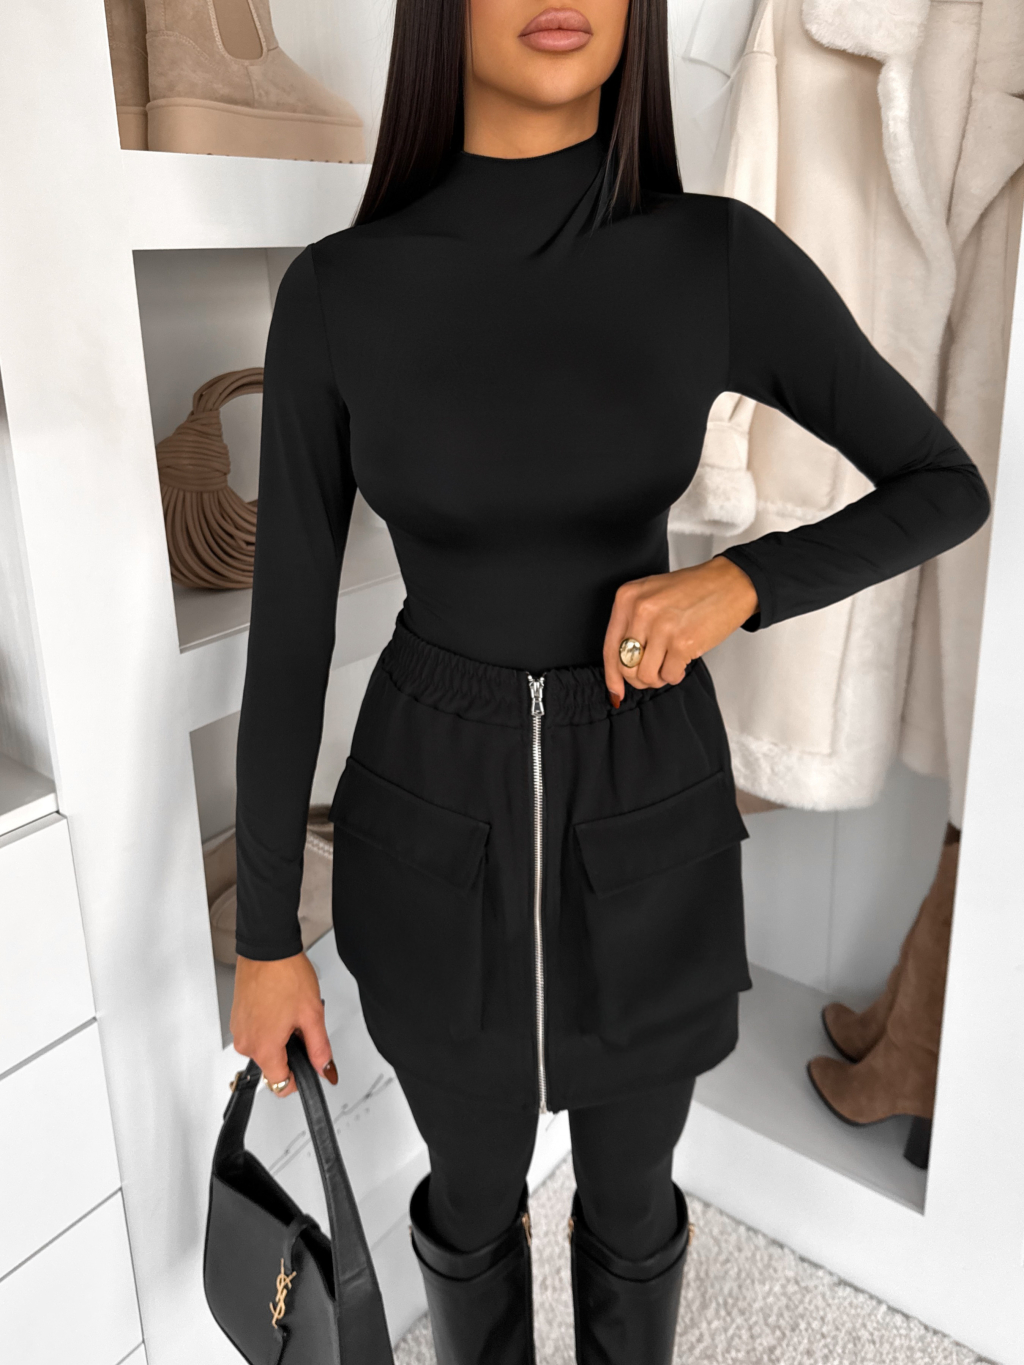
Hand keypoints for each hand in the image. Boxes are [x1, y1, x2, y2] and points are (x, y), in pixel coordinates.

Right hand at [230, 952, 337, 1097]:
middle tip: (302, 1026)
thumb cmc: (285, 974)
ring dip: (280, 1037)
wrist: (267, 948)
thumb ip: (320, 1048)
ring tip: (290, 1011)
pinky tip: (279, 1005)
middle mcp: (245, 1042)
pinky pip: (256, 1032)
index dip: (299, 1078)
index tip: (309, 1064)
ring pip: (264, 1047)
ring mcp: (239, 1029)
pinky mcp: (237, 1017)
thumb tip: (325, 1069)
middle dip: (291, 1052)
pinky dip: (269, 1025)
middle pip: (272, 1065)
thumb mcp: (312, 1014)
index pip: (279, 1085)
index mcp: (263, 1047)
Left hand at [604, 555, 757, 702]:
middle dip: (639, 678)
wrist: (730, 583)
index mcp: (627, 598)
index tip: (615, 691)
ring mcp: (661, 627)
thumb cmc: (694, 590)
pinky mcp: (682, 643)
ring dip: (659, 678)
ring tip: (669, 666)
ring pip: (646, 675)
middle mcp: (640, 611)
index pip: (610, 647)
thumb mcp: (651, 595)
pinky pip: (669, 675)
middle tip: (653, 674)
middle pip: (626, 666)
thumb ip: (632, 624)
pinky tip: (682, 663)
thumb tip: (621, 665)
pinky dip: (675, 675)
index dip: (612, 676)